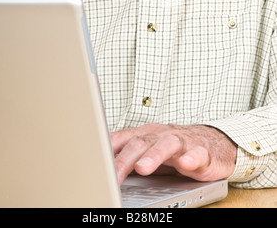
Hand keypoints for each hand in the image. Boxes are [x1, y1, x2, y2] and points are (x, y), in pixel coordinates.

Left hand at [111, 124, 236, 184]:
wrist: (212, 143)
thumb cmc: (175, 149)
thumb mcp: (148, 151)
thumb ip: (127, 155)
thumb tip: (100, 167)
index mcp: (146, 134)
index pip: (123, 139)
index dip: (108, 150)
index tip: (95, 164)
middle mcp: (161, 135)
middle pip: (141, 142)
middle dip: (126, 158)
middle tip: (114, 173)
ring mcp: (182, 141)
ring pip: (167, 145)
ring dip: (154, 156)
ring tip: (143, 168)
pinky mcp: (202, 152)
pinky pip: (197, 153)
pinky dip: (191, 158)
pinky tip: (185, 164)